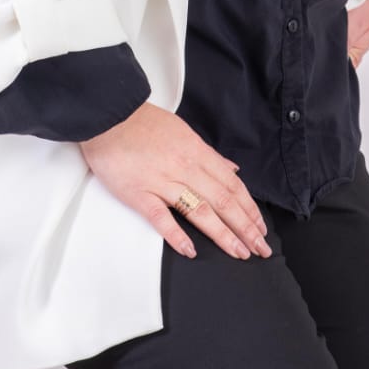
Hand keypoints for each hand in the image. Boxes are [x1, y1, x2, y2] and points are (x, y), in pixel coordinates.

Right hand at [78, 100, 271, 261]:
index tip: (260, 227)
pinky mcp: (139, 193)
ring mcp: (162, 182)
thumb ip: (208, 155)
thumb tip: (231, 169)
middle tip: (259, 248)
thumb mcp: (183, 131)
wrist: (108, 116)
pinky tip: (190, 250)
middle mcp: (185, 168)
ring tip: (238, 252)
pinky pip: (161, 218)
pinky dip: (177, 236)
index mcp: (197, 152)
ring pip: (200, 211)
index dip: (249, 209)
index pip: (232, 185)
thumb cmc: (142, 123)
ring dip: (223, 235)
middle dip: (245, 227)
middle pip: (223, 201)